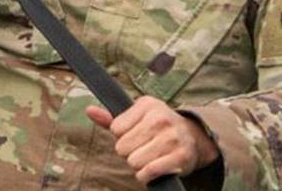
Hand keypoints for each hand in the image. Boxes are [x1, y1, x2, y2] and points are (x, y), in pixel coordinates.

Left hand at [85, 96, 219, 183]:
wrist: (193, 137)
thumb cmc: (157, 127)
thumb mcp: (136, 117)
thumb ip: (110, 118)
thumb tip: (88, 110)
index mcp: (147, 105)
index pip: (116, 129)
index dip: (122, 136)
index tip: (135, 134)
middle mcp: (160, 119)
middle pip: (123, 148)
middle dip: (130, 152)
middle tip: (143, 148)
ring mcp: (172, 138)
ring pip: (134, 162)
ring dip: (138, 165)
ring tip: (149, 156)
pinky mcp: (180, 157)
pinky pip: (148, 173)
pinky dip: (146, 176)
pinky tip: (153, 168)